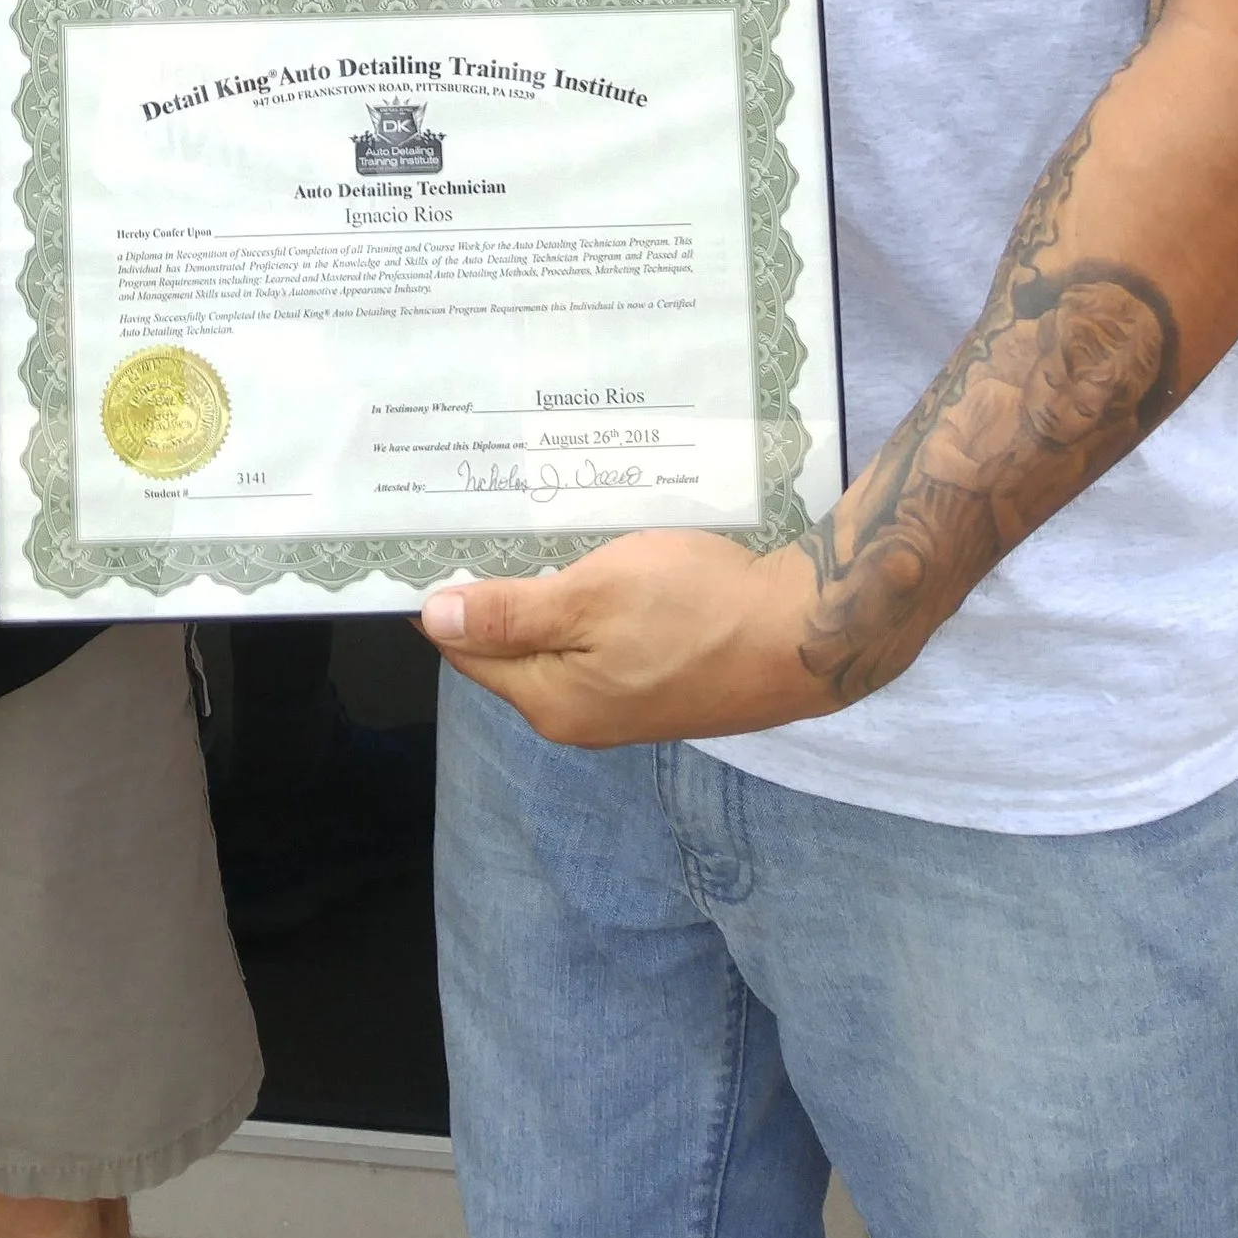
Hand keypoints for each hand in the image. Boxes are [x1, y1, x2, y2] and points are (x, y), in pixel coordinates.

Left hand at [419, 532, 829, 746]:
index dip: (447, 598)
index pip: (468, 650)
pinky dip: (589, 603)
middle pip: (514, 647)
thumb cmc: (696, 609)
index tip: (436, 539)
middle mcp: (581, 716)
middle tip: (483, 520)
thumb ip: (510, 614)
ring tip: (536, 530)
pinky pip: (602, 641)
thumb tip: (433, 621)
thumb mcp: (591, 598)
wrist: (803, 635)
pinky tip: (598, 561)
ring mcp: (624, 705)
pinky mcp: (660, 684)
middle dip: (496, 591)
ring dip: (545, 591)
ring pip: (561, 640)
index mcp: (552, 702)